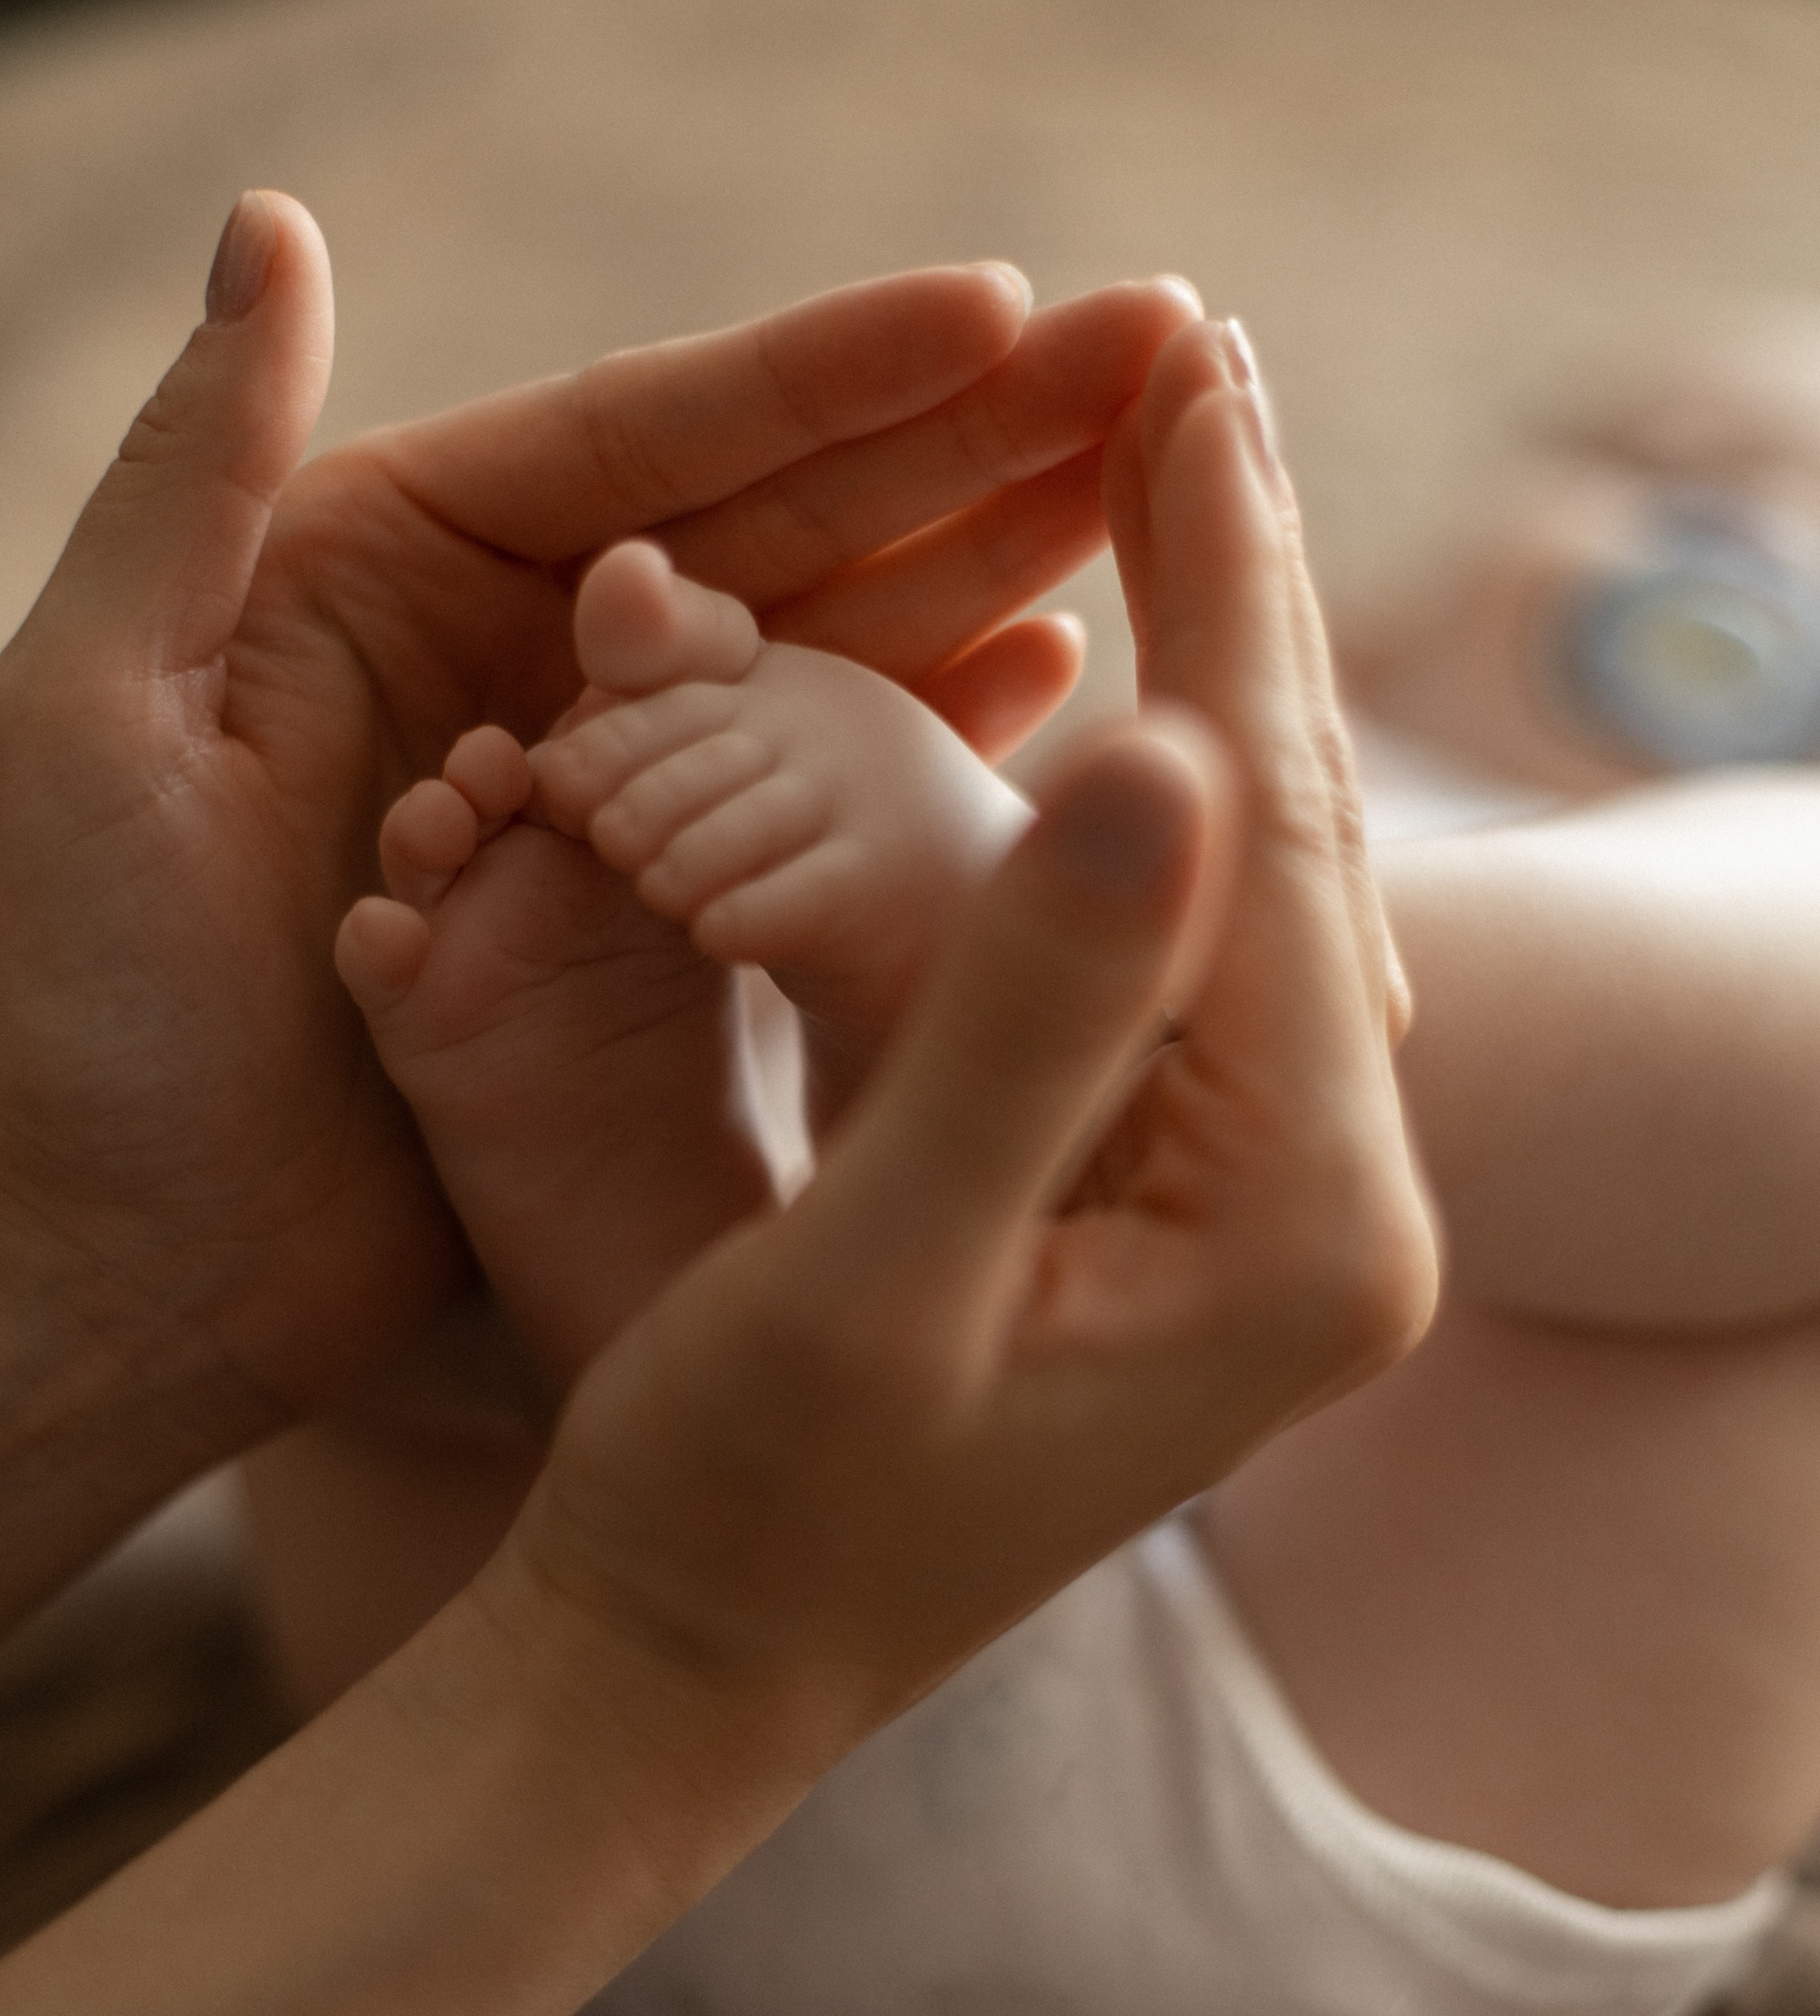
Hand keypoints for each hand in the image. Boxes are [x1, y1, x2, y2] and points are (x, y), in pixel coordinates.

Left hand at [0, 192, 1197, 1444]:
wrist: (135, 1263)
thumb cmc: (82, 1011)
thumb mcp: (91, 715)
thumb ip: (189, 477)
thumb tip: (275, 221)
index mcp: (385, 567)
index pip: (642, 444)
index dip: (829, 376)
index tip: (1002, 313)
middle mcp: (507, 650)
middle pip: (771, 518)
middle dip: (963, 437)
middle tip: (1155, 352)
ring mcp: (592, 779)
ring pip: (817, 637)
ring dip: (983, 554)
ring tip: (1149, 487)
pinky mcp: (642, 908)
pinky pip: (806, 788)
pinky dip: (922, 720)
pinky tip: (1047, 663)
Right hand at [499, 333, 1434, 1820]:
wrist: (692, 1660)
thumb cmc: (751, 1506)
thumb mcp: (879, 1272)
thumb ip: (1028, 1021)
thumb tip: (1178, 750)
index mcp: (1299, 1230)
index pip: (1282, 848)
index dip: (1228, 596)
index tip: (1191, 373)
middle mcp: (1323, 1212)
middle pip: (1292, 838)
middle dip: (1239, 590)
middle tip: (1199, 354)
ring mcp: (1255, 1203)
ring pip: (1243, 875)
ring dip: (1202, 660)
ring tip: (1172, 456)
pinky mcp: (1171, 1195)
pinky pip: (1173, 939)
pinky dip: (1134, 786)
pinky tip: (1121, 667)